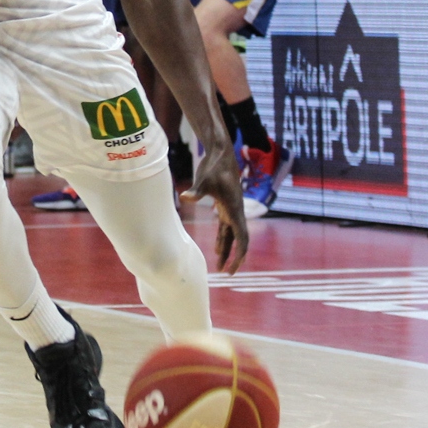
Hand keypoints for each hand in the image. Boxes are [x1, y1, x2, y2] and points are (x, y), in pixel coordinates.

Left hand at [184, 141, 248, 271]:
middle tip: (225, 273)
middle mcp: (235, 212)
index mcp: (234, 210)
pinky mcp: (224, 205)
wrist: (220, 154)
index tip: (233, 269)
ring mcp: (230, 209)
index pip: (242, 239)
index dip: (239, 256)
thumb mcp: (205, 180)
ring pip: (231, 235)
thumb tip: (185, 197)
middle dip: (233, 257)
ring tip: (219, 266)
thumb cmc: (214, 167)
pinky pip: (225, 227)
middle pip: (238, 240)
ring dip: (226, 249)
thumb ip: (196, 191)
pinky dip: (222, 238)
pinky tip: (217, 247)